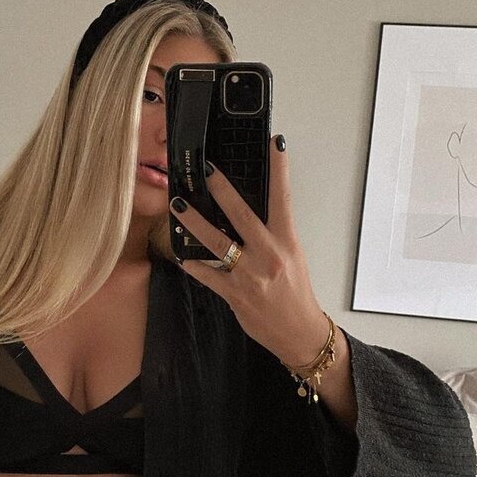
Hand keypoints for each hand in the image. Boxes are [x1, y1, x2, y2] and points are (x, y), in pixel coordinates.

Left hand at [168, 134, 327, 368]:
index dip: (279, 169)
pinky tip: (181, 255)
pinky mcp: (235, 294)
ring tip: (178, 206)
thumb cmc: (294, 292)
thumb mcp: (291, 256)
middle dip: (223, 191)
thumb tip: (245, 210)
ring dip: (195, 223)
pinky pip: (208, 275)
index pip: (283, 198)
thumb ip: (270, 234)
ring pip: (218, 243)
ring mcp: (250, 276)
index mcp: (286, 242)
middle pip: (243, 215)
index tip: (274, 143)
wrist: (298, 332)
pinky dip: (193, 264)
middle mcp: (269, 255)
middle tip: (207, 170)